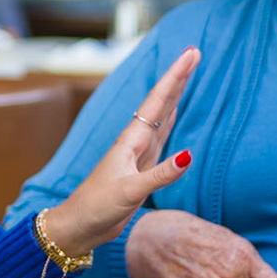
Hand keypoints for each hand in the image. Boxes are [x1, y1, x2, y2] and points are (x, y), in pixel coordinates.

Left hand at [44, 49, 199, 255]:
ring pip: (163, 115)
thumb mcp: (130, 191)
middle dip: (179, 77)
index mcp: (132, 140)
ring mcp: (140, 153)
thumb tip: (189, 155)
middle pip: (162, 102)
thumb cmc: (98, 207)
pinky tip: (175, 109)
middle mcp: (136, 141)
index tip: (191, 53)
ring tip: (188, 72)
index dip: (176, 76)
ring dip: (177, 93)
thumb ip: (160, 174)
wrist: (81, 225)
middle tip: (195, 52)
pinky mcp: (142, 167)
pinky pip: (162, 135)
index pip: (159, 101)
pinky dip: (172, 119)